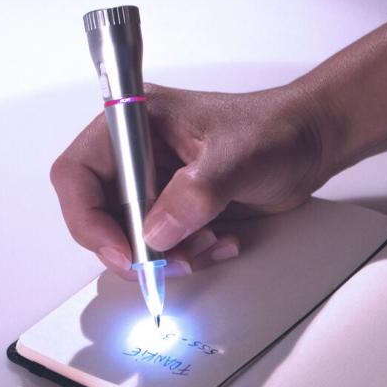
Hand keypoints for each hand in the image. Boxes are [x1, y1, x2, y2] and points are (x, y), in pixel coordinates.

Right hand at [50, 79, 335, 278]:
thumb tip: (155, 234)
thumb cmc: (275, 129)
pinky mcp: (173, 207)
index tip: (122, 250)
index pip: (78, 174)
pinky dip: (185, 255)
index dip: (88, 218)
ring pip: (129, 237)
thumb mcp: (236, 158)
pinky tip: (219, 241)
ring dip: (165, 255)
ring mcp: (153, 183)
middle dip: (131, 246)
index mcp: (135, 122)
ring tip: (208, 244)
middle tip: (164, 264)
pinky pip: (160, 246)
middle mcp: (136, 154)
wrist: (309, 143)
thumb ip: (194, 195)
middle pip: (97, 213)